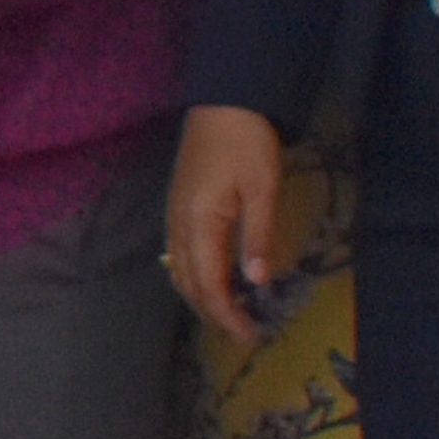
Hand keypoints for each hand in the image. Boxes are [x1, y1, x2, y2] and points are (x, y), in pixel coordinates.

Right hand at [169, 104, 290, 345]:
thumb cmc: (247, 143)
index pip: (209, 283)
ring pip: (179, 271)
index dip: (227, 314)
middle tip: (243, 334)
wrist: (224, 102)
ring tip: (228, 315)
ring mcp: (175, 215)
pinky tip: (212, 281)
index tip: (250, 336)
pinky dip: (194, 277)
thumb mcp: (263, 189)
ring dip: (201, 298)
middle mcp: (179, 224)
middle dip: (212, 313)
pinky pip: (179, 254)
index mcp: (200, 222)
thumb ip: (258, 236)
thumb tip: (257, 282)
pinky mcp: (179, 206)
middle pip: (187, 283)